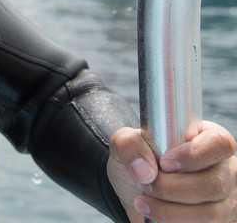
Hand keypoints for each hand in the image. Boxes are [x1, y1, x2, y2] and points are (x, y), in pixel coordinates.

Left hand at [108, 121, 236, 221]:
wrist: (134, 192)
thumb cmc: (139, 161)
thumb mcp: (125, 142)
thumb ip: (130, 144)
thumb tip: (145, 170)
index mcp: (206, 138)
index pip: (219, 143)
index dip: (193, 155)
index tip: (164, 164)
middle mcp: (223, 168)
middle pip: (215, 183)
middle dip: (173, 188)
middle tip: (145, 185)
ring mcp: (226, 197)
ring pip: (212, 212)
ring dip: (171, 210)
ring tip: (143, 201)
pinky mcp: (220, 220)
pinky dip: (175, 222)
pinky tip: (155, 214)